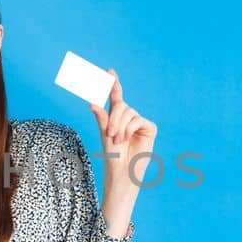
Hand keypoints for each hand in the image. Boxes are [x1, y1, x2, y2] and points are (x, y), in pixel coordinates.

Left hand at [88, 69, 157, 189]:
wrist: (123, 171)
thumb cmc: (112, 155)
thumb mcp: (104, 134)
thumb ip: (102, 118)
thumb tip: (92, 103)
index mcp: (116, 116)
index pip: (115, 96)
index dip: (113, 83)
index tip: (109, 70)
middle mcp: (128, 117)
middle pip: (121, 105)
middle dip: (113, 118)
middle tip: (110, 134)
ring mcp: (140, 122)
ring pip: (129, 112)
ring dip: (120, 126)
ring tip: (118, 140)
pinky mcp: (149, 128)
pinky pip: (138, 120)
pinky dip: (130, 129)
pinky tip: (126, 139)